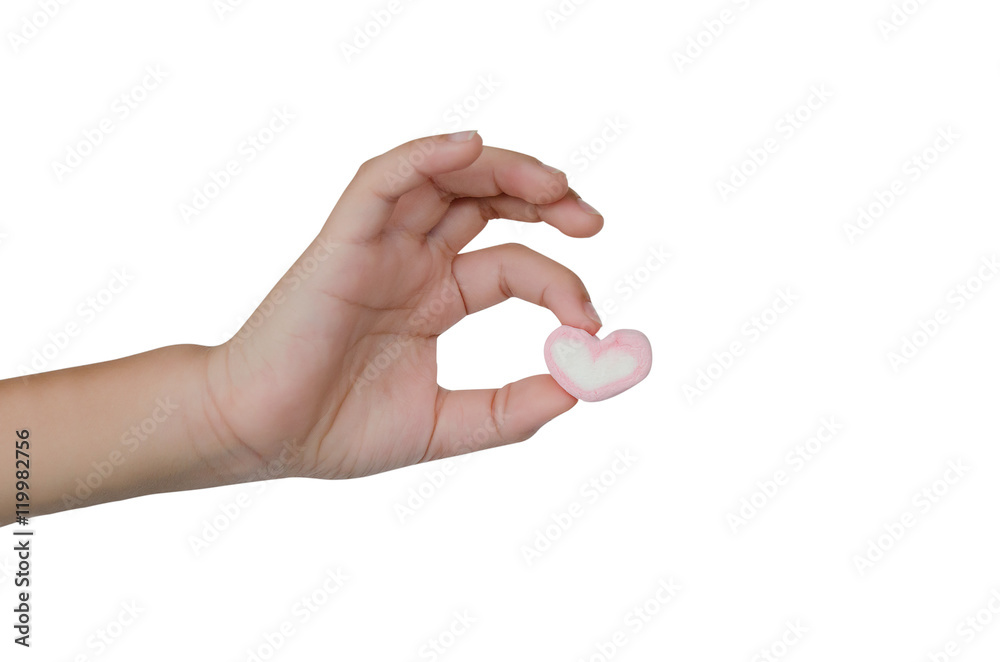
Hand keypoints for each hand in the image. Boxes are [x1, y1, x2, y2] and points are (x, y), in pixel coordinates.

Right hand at [203, 131, 604, 480]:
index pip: (513, 266)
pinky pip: (383, 180)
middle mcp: (411, 260)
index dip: (561, 285)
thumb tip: (579, 390)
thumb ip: (511, 410)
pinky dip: (424, 156)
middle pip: (487, 201)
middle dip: (544, 198)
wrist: (259, 437)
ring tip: (556, 185)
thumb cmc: (335, 430)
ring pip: (445, 177)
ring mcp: (378, 245)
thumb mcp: (446, 424)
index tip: (592, 324)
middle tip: (591, 220)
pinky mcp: (342, 240)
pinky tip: (468, 147)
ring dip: (504, 168)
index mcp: (435, 297)